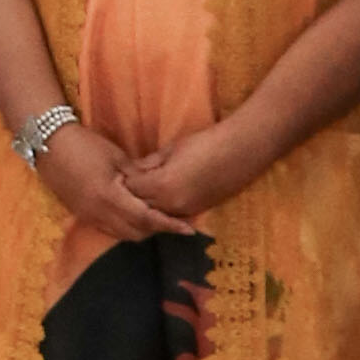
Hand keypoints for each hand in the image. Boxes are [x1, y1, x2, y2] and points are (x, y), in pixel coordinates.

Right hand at [38, 120, 198, 241]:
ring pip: (122, 234)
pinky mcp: (82, 215)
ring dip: (140, 230)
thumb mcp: (117, 157)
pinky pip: (109, 230)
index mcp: (110, 197)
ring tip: (155, 218)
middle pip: (136, 233)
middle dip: (156, 230)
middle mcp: (99, 213)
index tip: (188, 230)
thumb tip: (157, 189)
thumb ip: (138, 177)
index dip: (169, 226)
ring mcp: (88, 217)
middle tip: (173, 220)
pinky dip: (124, 227)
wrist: (48, 145)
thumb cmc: (85, 145)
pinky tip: (132, 215)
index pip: (147, 219)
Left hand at [118, 122, 261, 222]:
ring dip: (147, 206)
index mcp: (162, 185)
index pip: (131, 189)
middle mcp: (171, 203)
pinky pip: (171, 215)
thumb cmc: (205, 144)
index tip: (118, 173)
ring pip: (155, 215)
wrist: (241, 152)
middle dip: (132, 197)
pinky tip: (160, 199)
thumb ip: (150, 163)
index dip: (123, 181)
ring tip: (141, 193)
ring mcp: (185, 210)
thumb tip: (132, 170)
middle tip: (126, 186)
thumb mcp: (172, 150)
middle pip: (140, 206)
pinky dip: (162, 209)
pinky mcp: (196, 212)